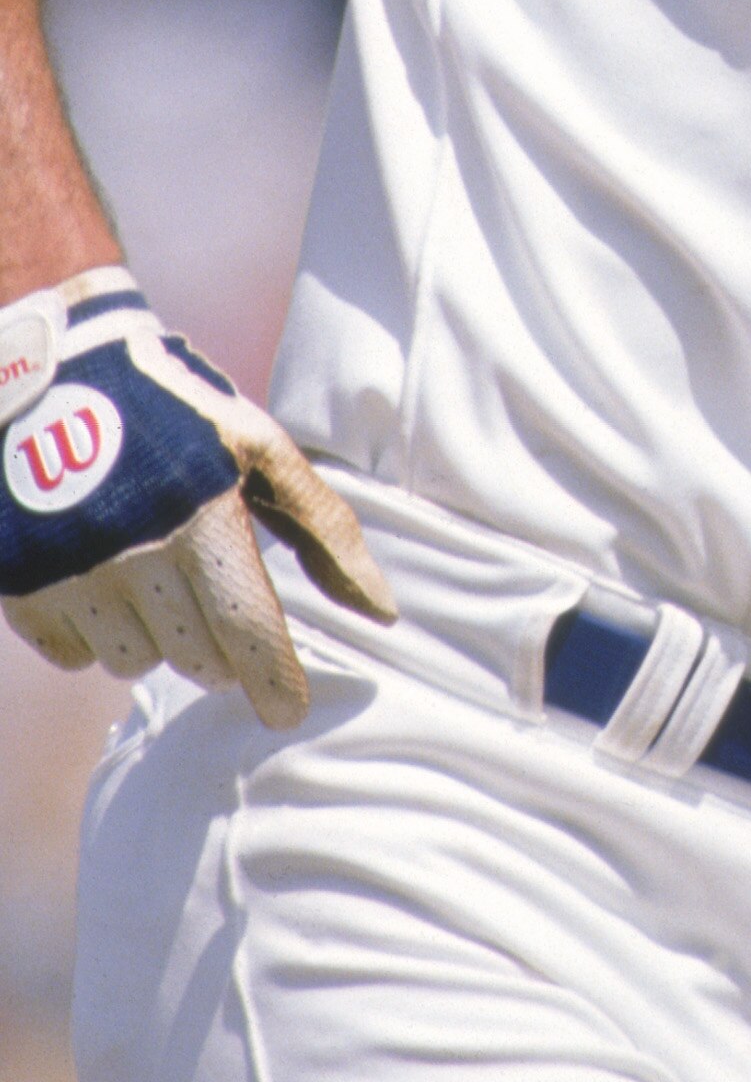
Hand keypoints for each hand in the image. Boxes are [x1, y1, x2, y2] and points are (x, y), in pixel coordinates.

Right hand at [0, 270, 395, 727]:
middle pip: (196, 660)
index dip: (274, 682)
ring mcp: (70, 573)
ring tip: (156, 574)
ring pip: (134, 662)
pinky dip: (96, 633)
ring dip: (157, 636)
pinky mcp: (20, 584)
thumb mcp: (261, 449)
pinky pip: (74, 656)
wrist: (57, 369)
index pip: (247, 632)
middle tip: (216, 596)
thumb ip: (324, 529)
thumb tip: (383, 612)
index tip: (288, 712)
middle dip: (220, 647)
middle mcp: (134, 553)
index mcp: (203, 516)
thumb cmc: (179, 410)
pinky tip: (105, 578)